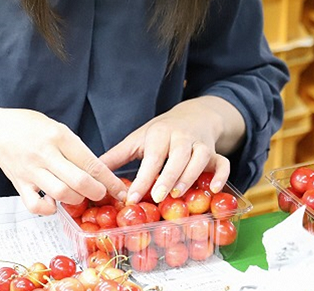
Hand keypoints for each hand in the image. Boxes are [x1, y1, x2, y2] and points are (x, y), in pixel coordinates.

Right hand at [0, 108, 127, 214]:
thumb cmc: (32, 127)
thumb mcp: (59, 128)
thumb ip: (77, 149)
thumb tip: (99, 172)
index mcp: (59, 137)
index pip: (91, 162)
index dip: (109, 180)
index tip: (120, 190)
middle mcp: (45, 154)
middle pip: (78, 181)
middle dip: (96, 192)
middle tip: (101, 194)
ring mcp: (31, 170)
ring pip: (60, 193)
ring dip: (76, 199)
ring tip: (79, 196)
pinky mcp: (19, 184)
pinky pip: (35, 204)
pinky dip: (48, 209)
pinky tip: (55, 204)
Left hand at [100, 96, 244, 203]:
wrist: (193, 115)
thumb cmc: (160, 132)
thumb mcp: (137, 139)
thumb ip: (116, 156)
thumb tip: (89, 172)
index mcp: (159, 134)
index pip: (151, 158)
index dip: (142, 178)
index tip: (132, 198)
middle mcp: (181, 137)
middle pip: (177, 157)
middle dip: (168, 177)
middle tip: (157, 197)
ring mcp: (201, 144)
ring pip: (200, 158)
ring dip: (190, 176)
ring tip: (178, 194)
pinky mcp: (215, 151)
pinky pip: (223, 162)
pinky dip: (221, 175)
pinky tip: (214, 189)